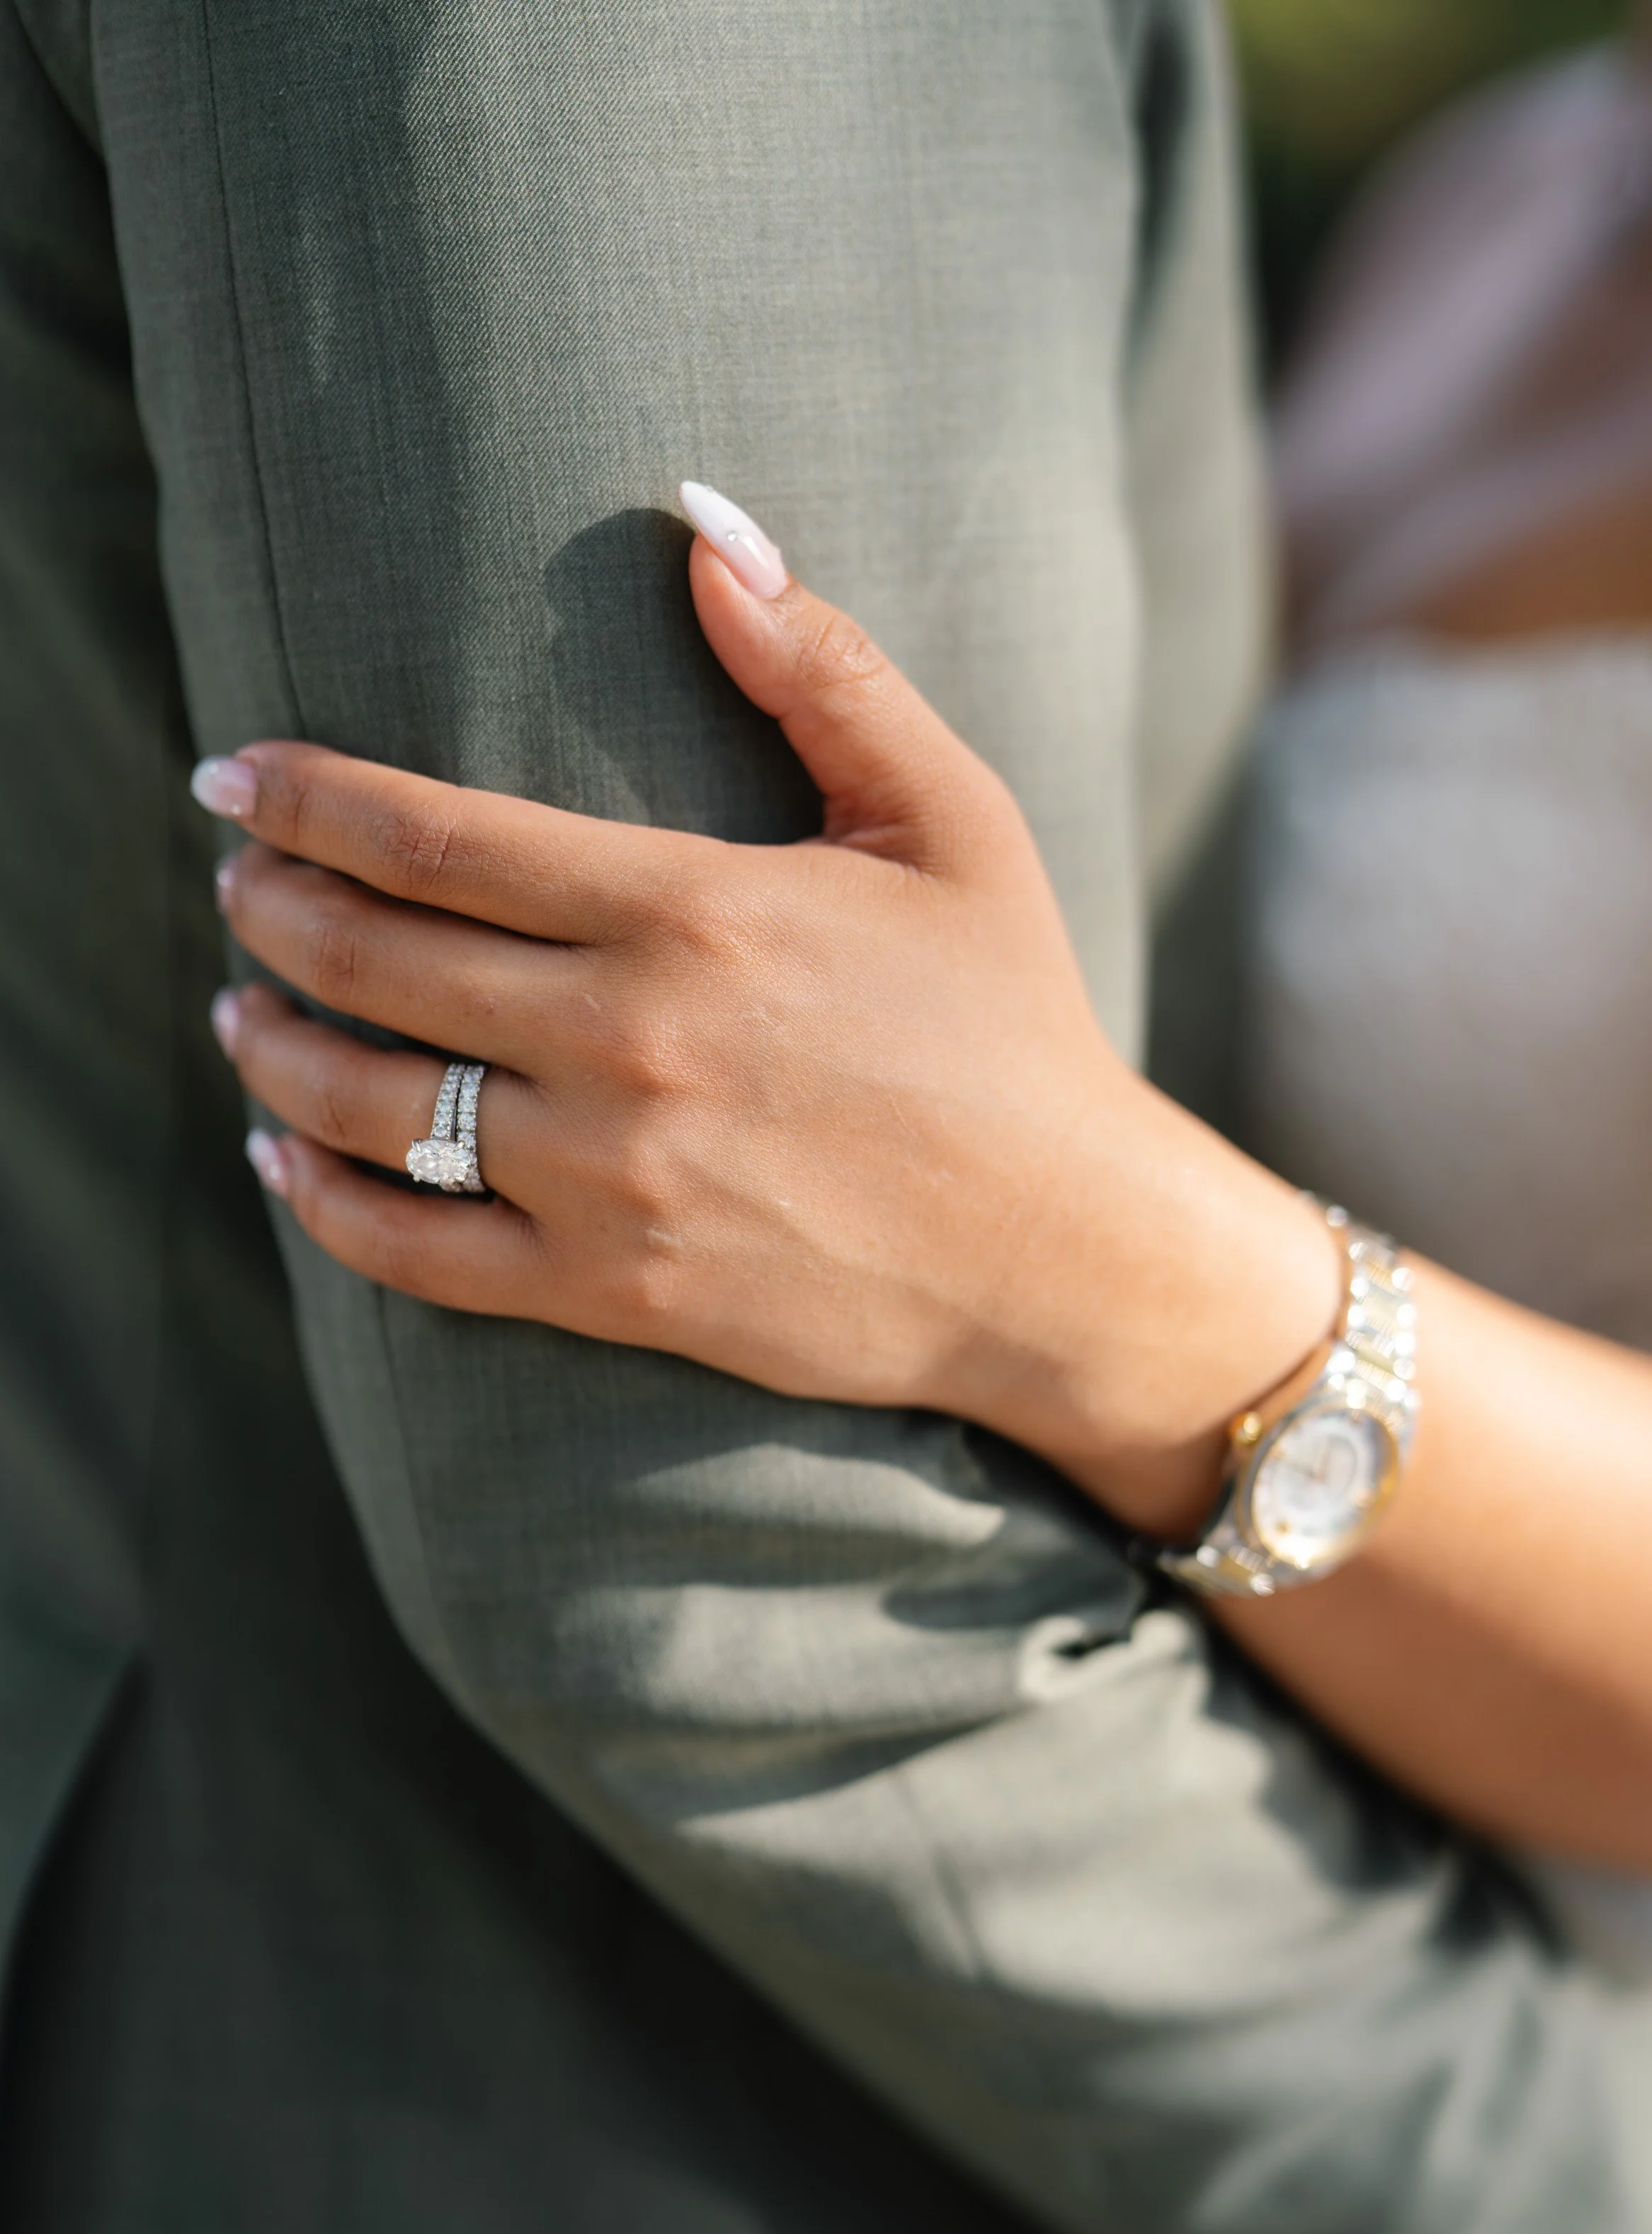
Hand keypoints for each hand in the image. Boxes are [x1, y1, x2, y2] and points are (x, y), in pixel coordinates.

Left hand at [199, 486, 1337, 1535]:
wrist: (1062, 1250)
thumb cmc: (1013, 1022)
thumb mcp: (949, 820)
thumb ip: (822, 669)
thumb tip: (706, 523)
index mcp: (693, 910)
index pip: (435, 837)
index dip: (309, 799)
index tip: (235, 778)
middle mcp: (629, 1042)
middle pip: (377, 959)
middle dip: (273, 909)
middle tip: (236, 883)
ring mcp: (611, 1178)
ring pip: (373, 1105)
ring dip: (274, 1049)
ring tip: (237, 1012)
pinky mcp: (615, 1292)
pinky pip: (417, 1251)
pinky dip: (324, 1204)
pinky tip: (282, 1160)